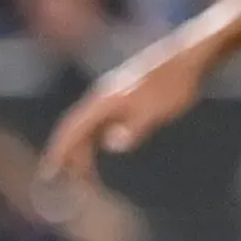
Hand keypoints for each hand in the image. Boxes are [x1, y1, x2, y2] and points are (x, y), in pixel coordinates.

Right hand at [41, 39, 208, 183]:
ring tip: (85, 173)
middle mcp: (103, 97)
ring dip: (83, 150)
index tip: (48, 173)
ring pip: (89, 126)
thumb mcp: (156, 110)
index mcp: (105, 100)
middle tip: (69, 184)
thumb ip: (133, 128)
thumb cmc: (174, 84)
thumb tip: (112, 145)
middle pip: (76, 129)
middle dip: (69, 157)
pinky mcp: (126, 97)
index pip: (72, 129)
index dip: (58, 151)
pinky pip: (101, 122)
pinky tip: (102, 147)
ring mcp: (114, 96)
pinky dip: (96, 139)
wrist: (191, 56)